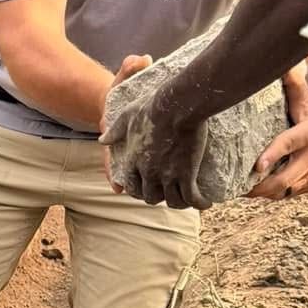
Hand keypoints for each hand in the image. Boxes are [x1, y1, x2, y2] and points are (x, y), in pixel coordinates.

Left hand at [103, 63, 212, 209]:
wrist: (176, 104)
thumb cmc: (152, 107)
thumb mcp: (127, 116)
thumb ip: (115, 131)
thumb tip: (102, 140)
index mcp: (133, 160)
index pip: (131, 186)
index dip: (139, 191)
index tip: (149, 190)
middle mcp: (148, 172)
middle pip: (151, 197)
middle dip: (160, 197)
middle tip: (172, 192)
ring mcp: (167, 175)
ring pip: (173, 201)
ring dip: (181, 203)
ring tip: (191, 199)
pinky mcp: (186, 173)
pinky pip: (192, 198)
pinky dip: (200, 203)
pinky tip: (206, 203)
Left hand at [250, 76, 307, 199]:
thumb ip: (292, 82)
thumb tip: (278, 64)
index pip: (289, 144)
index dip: (273, 155)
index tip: (256, 166)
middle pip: (285, 178)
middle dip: (261, 186)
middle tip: (238, 187)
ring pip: (286, 190)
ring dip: (264, 194)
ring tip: (242, 191)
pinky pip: (290, 193)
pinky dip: (273, 195)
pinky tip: (257, 192)